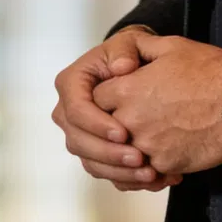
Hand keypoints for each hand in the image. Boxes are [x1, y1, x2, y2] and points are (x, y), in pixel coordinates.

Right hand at [52, 28, 180, 191]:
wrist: (138, 72)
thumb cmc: (131, 54)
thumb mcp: (130, 42)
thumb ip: (125, 48)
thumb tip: (121, 67)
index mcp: (72, 83)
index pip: (76, 109)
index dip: (97, 124)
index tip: (124, 132)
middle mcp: (69, 113)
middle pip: (79, 141)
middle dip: (109, 153)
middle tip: (138, 158)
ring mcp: (80, 135)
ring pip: (91, 162)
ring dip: (119, 171)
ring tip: (149, 173)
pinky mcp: (94, 153)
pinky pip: (104, 173)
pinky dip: (127, 179)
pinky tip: (152, 179)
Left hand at [92, 35, 221, 178]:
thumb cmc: (208, 71)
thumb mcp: (171, 46)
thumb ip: (141, 49)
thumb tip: (128, 55)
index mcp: (128, 89)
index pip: (96, 99)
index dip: (107, 96)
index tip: (119, 96)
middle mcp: (132, 120)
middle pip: (107, 129)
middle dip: (116, 124)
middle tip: (134, 119)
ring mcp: (147, 146)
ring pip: (125, 154)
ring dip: (132, 148)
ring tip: (150, 139)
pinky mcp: (165, 165)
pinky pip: (147, 170)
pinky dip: (152, 165)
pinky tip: (165, 154)